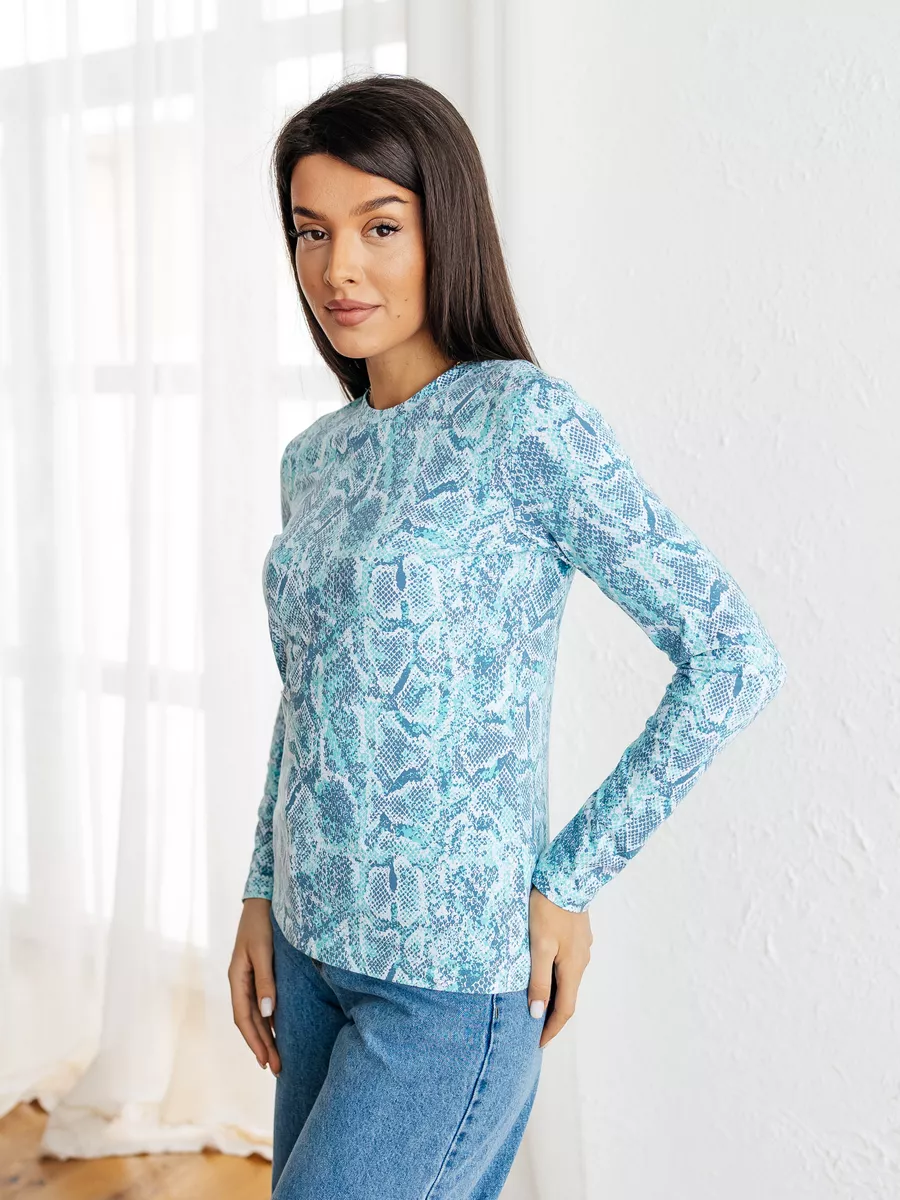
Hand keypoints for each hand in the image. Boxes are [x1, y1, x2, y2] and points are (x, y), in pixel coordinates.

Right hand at [228, 897, 280, 1074]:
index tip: (267, 1061)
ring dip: (265, 1037)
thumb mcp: (264, 951)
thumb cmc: (262, 924)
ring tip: (276, 1059)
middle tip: (277, 1069)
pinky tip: (276, 1032)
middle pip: (249, 1022)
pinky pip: (260, 1004)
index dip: (255, 1041)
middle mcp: (240, 982)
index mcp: (237, 978)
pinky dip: (267, 1021)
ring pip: (254, 1016)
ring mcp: (247, 979)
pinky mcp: (258, 974)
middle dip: (262, 1046)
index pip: (244, 1018)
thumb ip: (265, 981)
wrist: (262, 900)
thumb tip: (267, 1014)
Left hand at [527, 885, 592, 1048]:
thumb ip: (538, 980)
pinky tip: (544, 968)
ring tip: (535, 1000)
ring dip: (554, 992)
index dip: (551, 1029)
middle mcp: (582, 961)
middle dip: (552, 1014)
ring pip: (568, 977)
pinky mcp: (579, 934)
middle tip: (533, 1027)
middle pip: (568, 995)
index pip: (565, 1010)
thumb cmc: (547, 909)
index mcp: (573, 968)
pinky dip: (556, 974)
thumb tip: (536, 1014)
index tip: (538, 1044)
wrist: (566, 875)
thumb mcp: (538, 946)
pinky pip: (568, 962)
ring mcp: (582, 946)